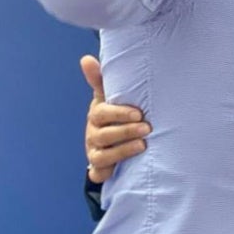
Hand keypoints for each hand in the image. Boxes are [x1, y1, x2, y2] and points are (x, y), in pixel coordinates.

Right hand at [81, 55, 149, 183]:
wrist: (110, 140)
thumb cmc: (113, 114)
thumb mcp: (108, 97)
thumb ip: (101, 80)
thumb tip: (86, 59)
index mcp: (96, 115)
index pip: (102, 113)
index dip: (119, 114)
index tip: (138, 113)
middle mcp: (93, 134)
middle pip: (104, 135)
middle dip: (126, 132)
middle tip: (147, 128)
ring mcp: (95, 152)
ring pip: (104, 155)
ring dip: (123, 151)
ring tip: (143, 145)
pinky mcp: (99, 168)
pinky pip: (99, 174)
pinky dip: (106, 173)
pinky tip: (118, 170)